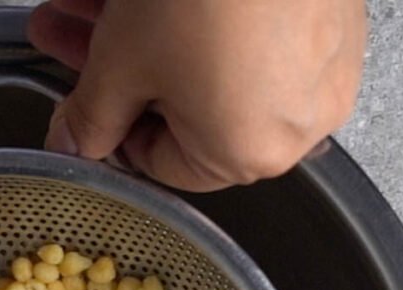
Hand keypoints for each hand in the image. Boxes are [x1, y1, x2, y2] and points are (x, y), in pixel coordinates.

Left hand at [28, 0, 366, 191]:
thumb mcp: (122, 64)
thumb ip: (92, 117)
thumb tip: (73, 144)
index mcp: (246, 156)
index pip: (160, 160)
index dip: (111, 125)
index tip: (82, 95)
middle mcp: (295, 123)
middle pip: (183, 108)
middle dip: (117, 67)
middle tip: (69, 30)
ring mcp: (322, 66)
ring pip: (212, 64)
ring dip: (145, 35)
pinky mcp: (332, 14)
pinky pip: (254, 33)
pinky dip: (204, 15)